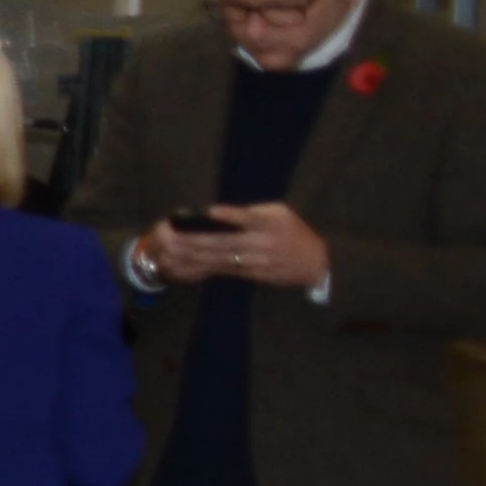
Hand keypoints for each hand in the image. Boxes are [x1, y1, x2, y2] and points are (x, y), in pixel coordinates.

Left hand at [172, 196, 327, 293]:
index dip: (230, 215)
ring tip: (173, 251)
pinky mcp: (252, 274)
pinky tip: (187, 264)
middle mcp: (262, 243)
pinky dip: (205, 267)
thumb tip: (220, 214)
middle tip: (172, 237)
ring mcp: (256, 261)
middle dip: (197, 240)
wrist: (314, 261)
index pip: (248, 218)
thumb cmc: (293, 230)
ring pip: (221, 258)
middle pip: (226, 242)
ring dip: (195, 256)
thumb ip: (252, 213)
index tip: (209, 212)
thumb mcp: (280, 213)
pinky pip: (225, 269)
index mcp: (269, 223)